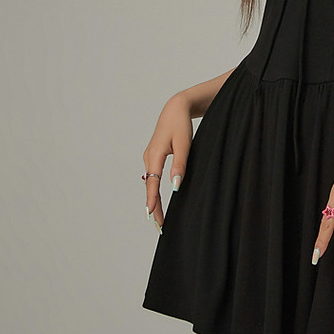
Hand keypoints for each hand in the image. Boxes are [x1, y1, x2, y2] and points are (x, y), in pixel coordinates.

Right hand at [142, 93, 192, 231]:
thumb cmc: (181, 124)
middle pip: (149, 186)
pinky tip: (157, 199)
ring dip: (154, 199)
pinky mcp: (153, 156)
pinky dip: (154, 190)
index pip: (152, 183)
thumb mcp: (184, 144)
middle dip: (153, 206)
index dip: (152, 200)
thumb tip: (175, 187)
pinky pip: (152, 177)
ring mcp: (150, 157)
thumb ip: (180, 165)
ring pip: (150, 183)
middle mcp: (149, 157)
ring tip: (158, 217)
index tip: (152, 216)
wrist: (176, 108)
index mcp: (155, 155)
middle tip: (159, 225)